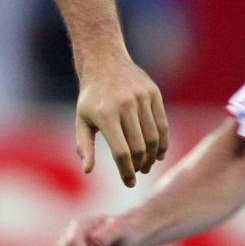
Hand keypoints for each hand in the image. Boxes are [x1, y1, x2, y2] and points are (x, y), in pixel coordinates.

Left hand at [75, 55, 168, 187]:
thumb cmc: (91, 98)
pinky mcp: (153, 93)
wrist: (105, 62)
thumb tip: (87, 170)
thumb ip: (84, 146)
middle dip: (139, 165)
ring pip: (153, 137)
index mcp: (105, 114)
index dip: (126, 170)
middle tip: (137, 173)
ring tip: (146, 165)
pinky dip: (163, 142)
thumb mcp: (81, 120)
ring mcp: (141, 98)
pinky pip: (162, 123)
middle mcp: (125, 105)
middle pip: (139, 146)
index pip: (121, 151)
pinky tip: (159, 153)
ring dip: (152, 156)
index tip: (128, 183)